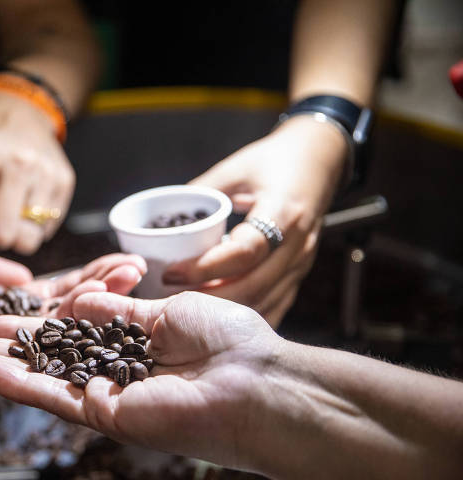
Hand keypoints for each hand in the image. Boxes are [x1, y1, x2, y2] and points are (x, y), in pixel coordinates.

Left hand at [0, 92, 74, 264]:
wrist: (20, 107)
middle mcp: (18, 161)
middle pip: (4, 229)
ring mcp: (45, 171)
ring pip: (29, 235)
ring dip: (14, 236)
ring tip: (6, 213)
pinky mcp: (64, 181)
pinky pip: (47, 229)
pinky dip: (33, 228)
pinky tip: (25, 205)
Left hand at [0, 238, 145, 394]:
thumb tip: (22, 271)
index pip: (48, 289)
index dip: (84, 275)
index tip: (118, 259)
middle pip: (61, 309)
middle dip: (102, 287)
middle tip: (137, 268)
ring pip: (52, 330)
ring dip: (93, 305)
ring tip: (130, 280)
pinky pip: (22, 351)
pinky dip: (56, 334)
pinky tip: (89, 311)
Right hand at [0, 291, 278, 468]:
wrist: (257, 382)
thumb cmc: (228, 341)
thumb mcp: (163, 311)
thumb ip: (116, 310)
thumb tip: (80, 301)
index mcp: (129, 347)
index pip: (70, 333)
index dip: (35, 321)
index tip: (2, 307)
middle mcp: (111, 374)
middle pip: (45, 359)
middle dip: (1, 346)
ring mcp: (104, 397)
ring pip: (37, 380)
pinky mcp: (102, 415)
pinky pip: (50, 396)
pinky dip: (12, 381)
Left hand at [163, 116, 347, 326]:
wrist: (318, 161)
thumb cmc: (272, 161)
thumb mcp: (233, 170)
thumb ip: (199, 194)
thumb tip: (160, 220)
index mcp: (282, 213)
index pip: (244, 252)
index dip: (205, 268)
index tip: (172, 273)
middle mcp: (296, 244)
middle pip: (252, 287)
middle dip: (208, 300)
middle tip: (170, 300)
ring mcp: (301, 264)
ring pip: (262, 302)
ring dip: (223, 311)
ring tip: (187, 311)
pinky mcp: (298, 275)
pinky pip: (272, 305)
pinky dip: (243, 314)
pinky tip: (217, 318)